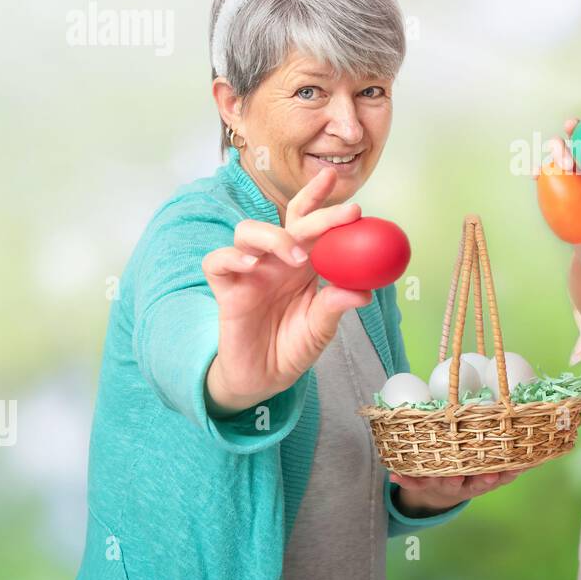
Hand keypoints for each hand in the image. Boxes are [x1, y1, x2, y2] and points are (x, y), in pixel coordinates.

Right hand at [201, 167, 374, 414]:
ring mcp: (249, 272)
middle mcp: (277, 260)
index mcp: (304, 264)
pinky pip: (217, 262)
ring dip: (275, 236)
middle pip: (289, 221)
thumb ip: (335, 308)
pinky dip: (231, 257)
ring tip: (298, 258)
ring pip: (248, 231)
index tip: (355, 199)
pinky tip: (250, 264)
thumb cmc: (293, 347)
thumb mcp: (320, 330)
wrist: (263, 380)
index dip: (326, 204)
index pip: (312, 223)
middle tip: (346, 213)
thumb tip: (363, 292)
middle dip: (316, 209)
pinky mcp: (226, 289)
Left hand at [389, 470, 522, 514]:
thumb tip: (536, 454)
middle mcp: (462, 485)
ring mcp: (442, 485)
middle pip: (468, 484)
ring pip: (442, 482)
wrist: (437, 494)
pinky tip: (395, 474)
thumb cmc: (467, 474)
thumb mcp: (490, 474)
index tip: (501, 474)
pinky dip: (405, 478)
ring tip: (442, 476)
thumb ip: (510, 466)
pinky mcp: (423, 484)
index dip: (498, 477)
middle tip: (482, 476)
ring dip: (441, 478)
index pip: (491, 479)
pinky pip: (413, 482)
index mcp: (478, 481)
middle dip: (474, 479)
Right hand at [543, 107, 580, 229]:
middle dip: (572, 126)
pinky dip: (538, 171)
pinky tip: (536, 173)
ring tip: (564, 163)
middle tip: (573, 128)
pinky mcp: (552, 179)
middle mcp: (578, 153)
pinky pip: (542, 173)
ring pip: (555, 150)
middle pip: (572, 134)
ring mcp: (563, 165)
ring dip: (556, 149)